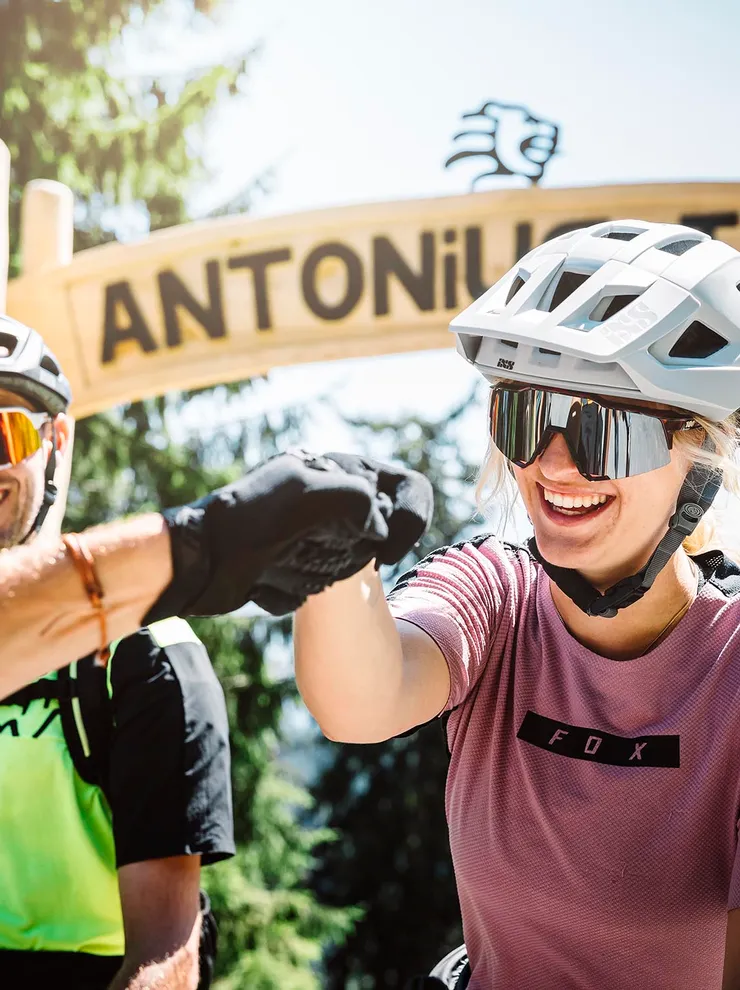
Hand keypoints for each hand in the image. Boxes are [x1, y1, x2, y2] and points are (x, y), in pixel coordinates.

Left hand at [144, 450, 432, 620]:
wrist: (199, 558)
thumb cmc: (251, 519)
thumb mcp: (313, 494)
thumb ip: (362, 500)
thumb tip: (378, 531)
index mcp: (336, 470)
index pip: (404, 488)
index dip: (406, 520)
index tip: (384, 548)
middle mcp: (327, 496)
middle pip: (377, 533)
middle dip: (351, 553)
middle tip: (320, 554)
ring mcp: (312, 530)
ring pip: (349, 563)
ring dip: (322, 572)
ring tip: (285, 564)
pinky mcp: (293, 561)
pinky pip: (318, 582)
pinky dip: (298, 586)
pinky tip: (271, 579)